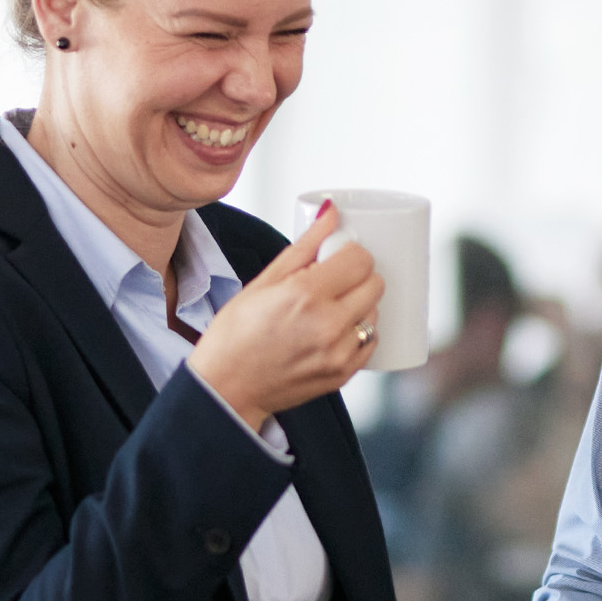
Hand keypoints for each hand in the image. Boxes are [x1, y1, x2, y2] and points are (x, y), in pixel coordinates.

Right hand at [190, 202, 385, 430]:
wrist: (227, 388)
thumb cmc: (235, 336)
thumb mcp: (263, 282)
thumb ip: (304, 246)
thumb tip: (330, 212)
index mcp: (305, 294)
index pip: (360, 259)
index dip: (350, 253)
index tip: (337, 257)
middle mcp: (328, 324)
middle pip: (375, 283)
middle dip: (358, 276)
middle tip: (334, 281)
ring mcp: (339, 353)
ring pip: (374, 313)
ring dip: (359, 306)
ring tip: (328, 310)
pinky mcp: (344, 374)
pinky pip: (370, 342)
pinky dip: (357, 333)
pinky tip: (332, 332)